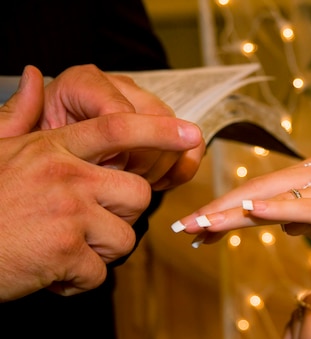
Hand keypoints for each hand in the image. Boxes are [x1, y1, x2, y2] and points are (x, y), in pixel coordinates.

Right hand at [0, 75, 202, 301]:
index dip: (160, 130)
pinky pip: (99, 273)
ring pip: (125, 237)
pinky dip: (78, 281)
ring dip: (99, 253)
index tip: (192, 133)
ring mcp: (66, 212)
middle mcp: (65, 175)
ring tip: (62, 248)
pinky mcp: (63, 251)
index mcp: (53, 148)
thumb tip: (34, 76)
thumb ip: (20, 115)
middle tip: (85, 226)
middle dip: (122, 216)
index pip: (117, 129)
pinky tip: (50, 272)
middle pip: (138, 195)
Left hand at [27, 64, 204, 189]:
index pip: (118, 115)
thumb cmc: (36, 159)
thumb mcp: (16, 141)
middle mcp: (119, 87)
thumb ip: (20, 114)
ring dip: (160, 168)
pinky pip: (189, 147)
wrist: (58, 173)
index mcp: (83, 82)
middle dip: (142, 162)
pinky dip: (183, 168)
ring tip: (134, 185)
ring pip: (176, 135)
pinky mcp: (165, 130)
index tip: (105, 170)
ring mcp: (146, 107)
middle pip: (154, 121)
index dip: (119, 154)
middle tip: (117, 184)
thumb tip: (32, 76)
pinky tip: (161, 183)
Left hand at [172, 158, 310, 271]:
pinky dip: (274, 209)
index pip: (259, 191)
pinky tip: (248, 211)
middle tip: (184, 228)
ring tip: (200, 226)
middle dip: (218, 210)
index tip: (196, 228)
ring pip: (272, 197)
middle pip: (258, 189)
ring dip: (233, 212)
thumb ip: (300, 218)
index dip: (225, 208)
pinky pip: (302, 207)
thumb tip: (274, 219)